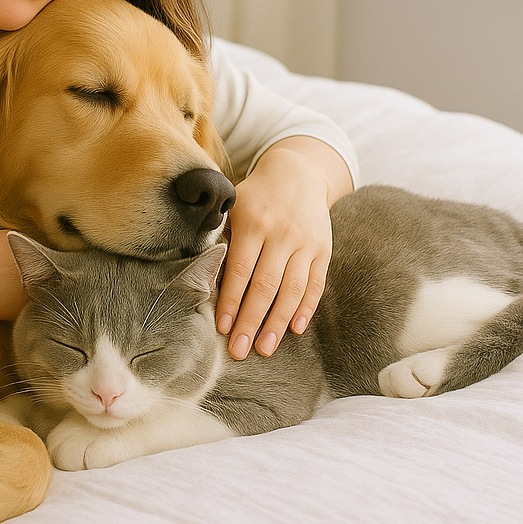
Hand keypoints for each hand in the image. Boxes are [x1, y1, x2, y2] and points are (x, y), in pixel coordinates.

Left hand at [215, 138, 348, 359]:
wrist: (298, 173)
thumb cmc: (256, 196)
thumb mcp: (234, 205)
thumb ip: (220, 234)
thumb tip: (201, 273)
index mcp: (253, 224)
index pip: (240, 270)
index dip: (231, 301)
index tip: (223, 327)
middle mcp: (282, 235)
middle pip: (266, 286)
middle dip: (251, 321)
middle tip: (240, 350)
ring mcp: (306, 243)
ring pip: (292, 291)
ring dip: (278, 323)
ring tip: (264, 348)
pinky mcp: (323, 250)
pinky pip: (315, 284)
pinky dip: (306, 308)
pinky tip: (295, 329)